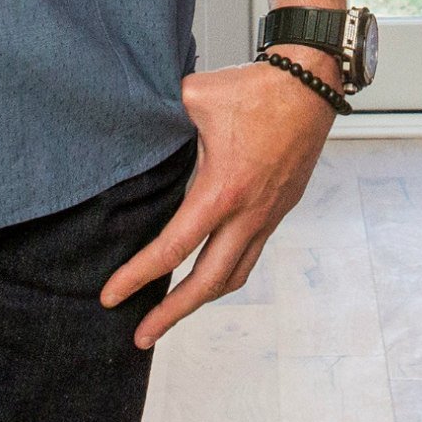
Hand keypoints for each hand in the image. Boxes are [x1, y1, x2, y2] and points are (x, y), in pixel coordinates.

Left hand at [101, 59, 336, 347]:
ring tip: (172, 313)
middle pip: (207, 283)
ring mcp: (268, 215)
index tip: (111, 296)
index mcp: (222, 190)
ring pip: (234, 275)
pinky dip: (225, 273)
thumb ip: (157, 115)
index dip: (138, 276)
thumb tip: (124, 118)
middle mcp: (248, 213)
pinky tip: (207, 273)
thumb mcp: (193, 97)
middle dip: (171, 314)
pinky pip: (250, 253)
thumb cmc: (253, 88)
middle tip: (140, 336)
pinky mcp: (280, 208)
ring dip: (202, 299)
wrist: (310, 84)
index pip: (173, 249)